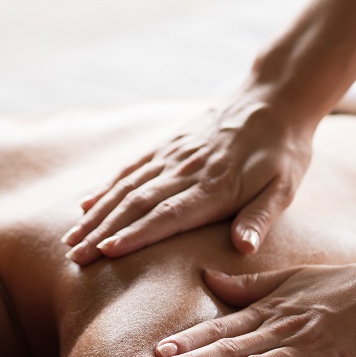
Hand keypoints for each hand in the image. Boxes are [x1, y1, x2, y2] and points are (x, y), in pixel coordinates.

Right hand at [63, 85, 315, 264]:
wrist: (273, 98)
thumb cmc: (282, 151)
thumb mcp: (284, 187)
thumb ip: (260, 218)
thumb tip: (244, 248)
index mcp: (215, 186)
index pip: (170, 214)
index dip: (138, 234)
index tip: (108, 251)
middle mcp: (186, 170)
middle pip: (137, 204)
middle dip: (103, 232)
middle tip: (75, 257)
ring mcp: (172, 156)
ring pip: (126, 188)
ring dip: (97, 215)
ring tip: (71, 239)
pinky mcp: (166, 146)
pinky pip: (130, 169)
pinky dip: (105, 188)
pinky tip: (86, 205)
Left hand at [150, 263, 355, 356]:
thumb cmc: (348, 288)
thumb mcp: (294, 279)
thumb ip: (249, 285)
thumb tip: (206, 275)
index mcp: (274, 311)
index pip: (223, 327)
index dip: (190, 339)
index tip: (158, 350)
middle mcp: (287, 330)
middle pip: (232, 348)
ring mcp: (313, 351)